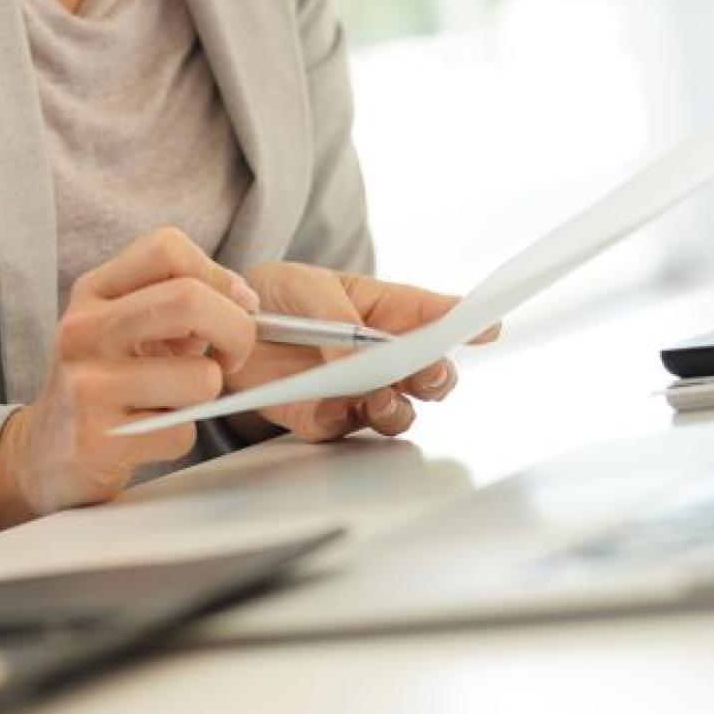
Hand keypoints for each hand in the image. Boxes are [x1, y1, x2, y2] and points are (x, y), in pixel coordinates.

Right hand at [0, 229, 261, 533]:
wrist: (46, 450)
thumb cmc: (103, 382)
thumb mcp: (127, 327)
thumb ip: (179, 302)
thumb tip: (243, 297)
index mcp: (93, 292)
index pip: (167, 247)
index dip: (217, 276)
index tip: (230, 308)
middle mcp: (83, 330)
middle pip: (188, 299)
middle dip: (237, 331)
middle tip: (232, 356)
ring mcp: (86, 384)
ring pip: (199, 377)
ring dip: (206, 395)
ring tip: (176, 399)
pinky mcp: (97, 439)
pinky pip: (181, 432)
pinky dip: (180, 437)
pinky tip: (150, 433)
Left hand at [225, 262, 498, 443]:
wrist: (226, 328)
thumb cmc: (275, 296)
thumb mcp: (302, 286)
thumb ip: (335, 315)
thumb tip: (355, 356)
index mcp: (387, 311)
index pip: (436, 316)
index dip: (466, 322)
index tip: (488, 327)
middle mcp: (381, 356)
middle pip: (430, 374)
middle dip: (436, 375)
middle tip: (426, 371)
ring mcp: (357, 391)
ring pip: (398, 412)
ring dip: (396, 408)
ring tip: (380, 397)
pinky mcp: (322, 417)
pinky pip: (342, 428)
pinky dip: (341, 420)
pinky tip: (333, 406)